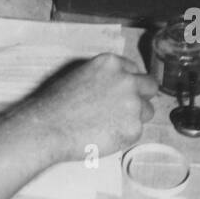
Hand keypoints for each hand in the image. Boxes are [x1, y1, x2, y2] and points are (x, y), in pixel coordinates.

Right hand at [33, 54, 157, 162]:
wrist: (49, 127)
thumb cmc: (57, 103)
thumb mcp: (81, 75)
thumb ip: (104, 76)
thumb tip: (116, 84)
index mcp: (111, 63)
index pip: (134, 70)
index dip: (128, 82)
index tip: (121, 93)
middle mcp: (126, 80)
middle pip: (150, 86)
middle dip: (141, 97)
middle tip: (125, 109)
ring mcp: (132, 103)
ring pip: (147, 111)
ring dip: (134, 117)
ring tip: (110, 124)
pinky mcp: (134, 127)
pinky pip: (137, 131)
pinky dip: (125, 135)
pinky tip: (106, 134)